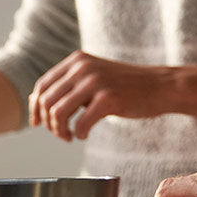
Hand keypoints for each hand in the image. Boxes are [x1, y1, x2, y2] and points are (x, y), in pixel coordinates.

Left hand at [29, 51, 175, 140]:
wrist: (160, 86)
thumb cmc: (127, 86)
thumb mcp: (95, 77)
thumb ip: (71, 86)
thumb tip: (40, 106)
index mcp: (77, 60)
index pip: (42, 85)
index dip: (35, 108)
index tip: (39, 123)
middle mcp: (83, 67)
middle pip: (46, 101)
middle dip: (48, 123)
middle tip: (61, 134)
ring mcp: (96, 82)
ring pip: (57, 113)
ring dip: (59, 131)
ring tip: (70, 136)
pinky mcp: (108, 98)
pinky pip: (79, 124)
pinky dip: (78, 134)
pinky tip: (84, 135)